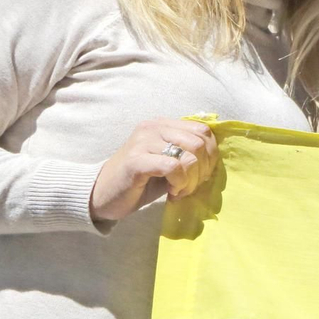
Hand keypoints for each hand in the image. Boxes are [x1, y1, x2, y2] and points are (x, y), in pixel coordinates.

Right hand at [90, 118, 218, 222]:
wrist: (103, 194)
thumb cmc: (140, 181)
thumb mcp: (168, 161)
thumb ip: (188, 153)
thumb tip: (216, 157)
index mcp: (163, 124)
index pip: (204, 131)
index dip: (210, 156)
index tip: (200, 175)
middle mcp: (153, 127)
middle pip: (200, 143)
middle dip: (202, 170)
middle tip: (189, 186)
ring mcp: (143, 142)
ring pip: (189, 155)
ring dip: (191, 180)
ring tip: (179, 190)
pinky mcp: (136, 160)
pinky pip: (173, 167)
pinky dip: (179, 183)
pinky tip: (171, 192)